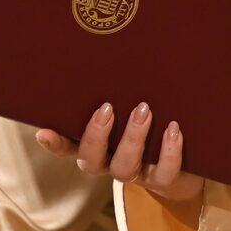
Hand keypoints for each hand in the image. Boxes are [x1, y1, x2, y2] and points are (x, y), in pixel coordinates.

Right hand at [34, 102, 202, 202]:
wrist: (186, 162)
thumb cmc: (151, 122)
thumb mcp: (131, 105)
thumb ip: (118, 90)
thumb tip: (112, 50)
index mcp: (97, 146)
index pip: (68, 147)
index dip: (55, 143)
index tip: (44, 132)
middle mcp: (110, 162)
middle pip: (91, 160)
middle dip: (96, 135)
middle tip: (107, 108)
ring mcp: (135, 173)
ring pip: (124, 167)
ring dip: (132, 139)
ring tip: (144, 110)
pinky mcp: (162, 180)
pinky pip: (163, 173)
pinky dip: (168, 152)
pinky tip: (173, 129)